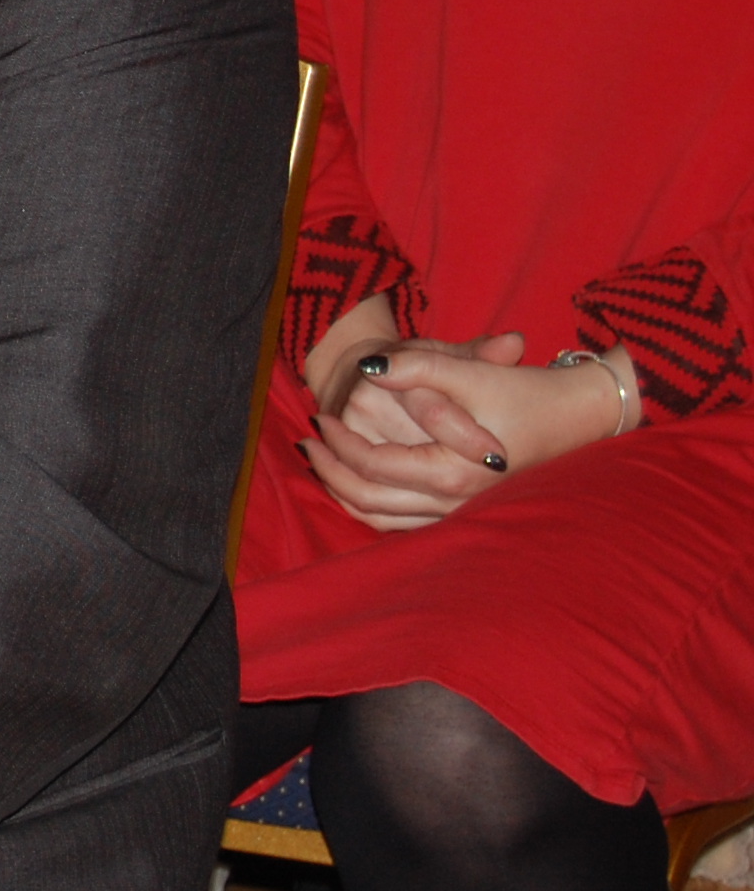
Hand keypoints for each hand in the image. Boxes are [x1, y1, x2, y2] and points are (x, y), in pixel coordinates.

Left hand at [305, 336, 635, 531]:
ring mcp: (462, 513)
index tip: (318, 417)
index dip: (339, 443)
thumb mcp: (470, 372)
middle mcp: (455, 504)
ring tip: (322, 461)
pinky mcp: (467, 512)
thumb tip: (370, 368)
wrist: (580, 415)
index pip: (374, 467)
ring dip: (347, 492)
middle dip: (331, 473)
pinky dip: (374, 507)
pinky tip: (358, 483)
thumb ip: (419, 367)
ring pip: (384, 519)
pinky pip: (406, 523)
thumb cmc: (527, 392)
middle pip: (370, 502)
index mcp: (452, 475)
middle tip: (308, 442)